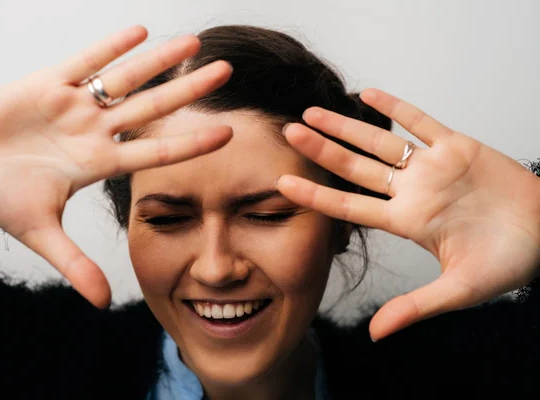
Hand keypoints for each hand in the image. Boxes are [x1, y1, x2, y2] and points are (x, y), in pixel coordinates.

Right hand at [0, 26, 232, 307]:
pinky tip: (140, 31)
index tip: (229, 132)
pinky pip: (84, 60)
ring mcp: (75, 105)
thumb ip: (75, 263)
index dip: (192, 143)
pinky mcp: (47, 82)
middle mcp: (95, 131)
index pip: (156, 151)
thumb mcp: (39, 233)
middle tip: (226, 73)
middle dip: (188, 91)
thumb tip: (104, 303)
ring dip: (158, 62)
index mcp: (98, 163)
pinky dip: (110, 46)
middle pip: (152, 108)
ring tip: (194, 43)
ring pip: (125, 79)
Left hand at [276, 89, 539, 339]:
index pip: (350, 206)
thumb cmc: (508, 262)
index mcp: (408, 221)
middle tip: (287, 133)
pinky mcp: (458, 147)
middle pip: (355, 167)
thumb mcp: (461, 289)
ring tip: (312, 112)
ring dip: (346, 126)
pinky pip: (422, 121)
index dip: (316, 194)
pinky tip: (367, 94)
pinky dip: (396, 108)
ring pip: (381, 142)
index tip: (282, 183)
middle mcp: (413, 191)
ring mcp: (432, 167)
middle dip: (322, 150)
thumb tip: (375, 334)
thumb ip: (417, 306)